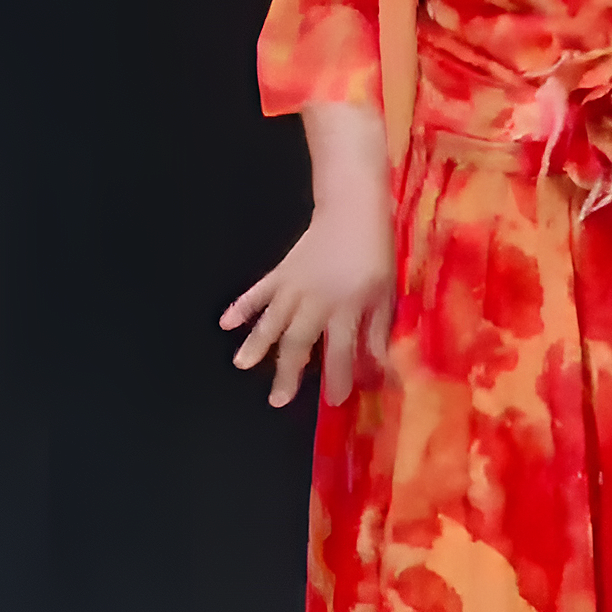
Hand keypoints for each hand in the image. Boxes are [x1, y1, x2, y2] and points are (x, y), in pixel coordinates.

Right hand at [220, 200, 394, 408]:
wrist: (352, 211)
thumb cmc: (374, 254)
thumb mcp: (386, 294)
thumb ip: (378, 332)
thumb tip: (379, 367)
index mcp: (347, 306)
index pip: (340, 350)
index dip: (338, 377)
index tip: (334, 401)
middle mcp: (316, 300)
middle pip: (299, 341)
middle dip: (288, 372)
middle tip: (277, 399)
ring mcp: (294, 285)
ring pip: (272, 319)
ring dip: (256, 343)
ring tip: (241, 364)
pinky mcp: (281, 272)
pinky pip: (258, 291)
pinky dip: (241, 306)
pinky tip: (225, 323)